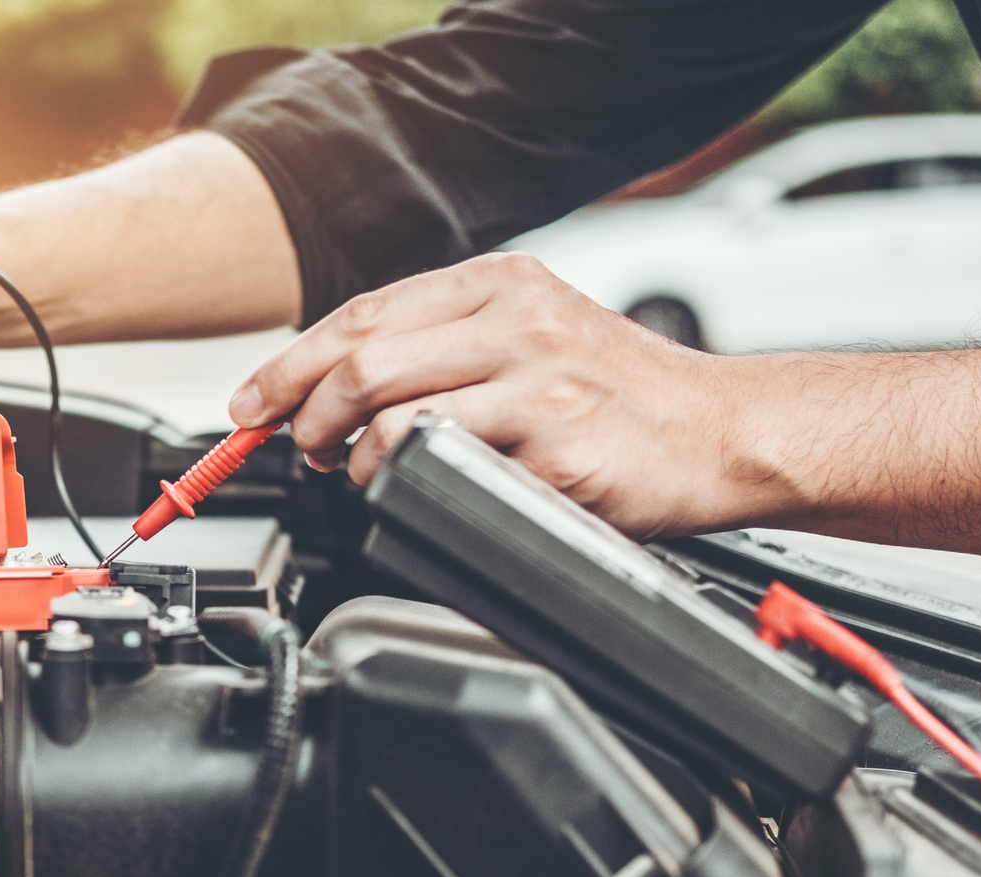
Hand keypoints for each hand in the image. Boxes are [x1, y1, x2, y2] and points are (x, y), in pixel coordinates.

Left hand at [227, 252, 785, 539]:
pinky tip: (423, 489)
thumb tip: (336, 379)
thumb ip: (448, 342)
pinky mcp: (558, 451)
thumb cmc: (626, 394)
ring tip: (361, 471)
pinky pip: (449, 469)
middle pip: (362, 363)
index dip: (290, 363)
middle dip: (304, 414)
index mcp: (504, 284)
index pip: (363, 315)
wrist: (728, 432)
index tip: (252, 401)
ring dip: (354, 457)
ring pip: (392, 417)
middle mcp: (519, 322)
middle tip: (301, 447)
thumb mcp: (538, 330)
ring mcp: (540, 386)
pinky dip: (413, 485)